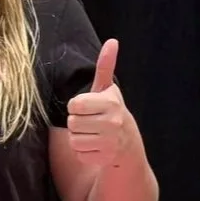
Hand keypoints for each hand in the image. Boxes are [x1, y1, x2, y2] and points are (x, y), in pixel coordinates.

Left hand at [64, 39, 140, 167]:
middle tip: (90, 123)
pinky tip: (96, 147)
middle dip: (77, 123)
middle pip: (72, 123)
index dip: (76, 106)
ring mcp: (109, 143)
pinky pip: (79, 154)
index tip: (87, 108)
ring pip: (74, 140)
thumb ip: (105, 67)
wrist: (127, 145)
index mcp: (110, 103)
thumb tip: (112, 41)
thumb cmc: (111, 113)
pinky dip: (84, 153)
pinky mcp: (104, 159)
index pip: (74, 105)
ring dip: (79, 138)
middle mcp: (112, 123)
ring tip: (93, 135)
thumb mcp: (108, 90)